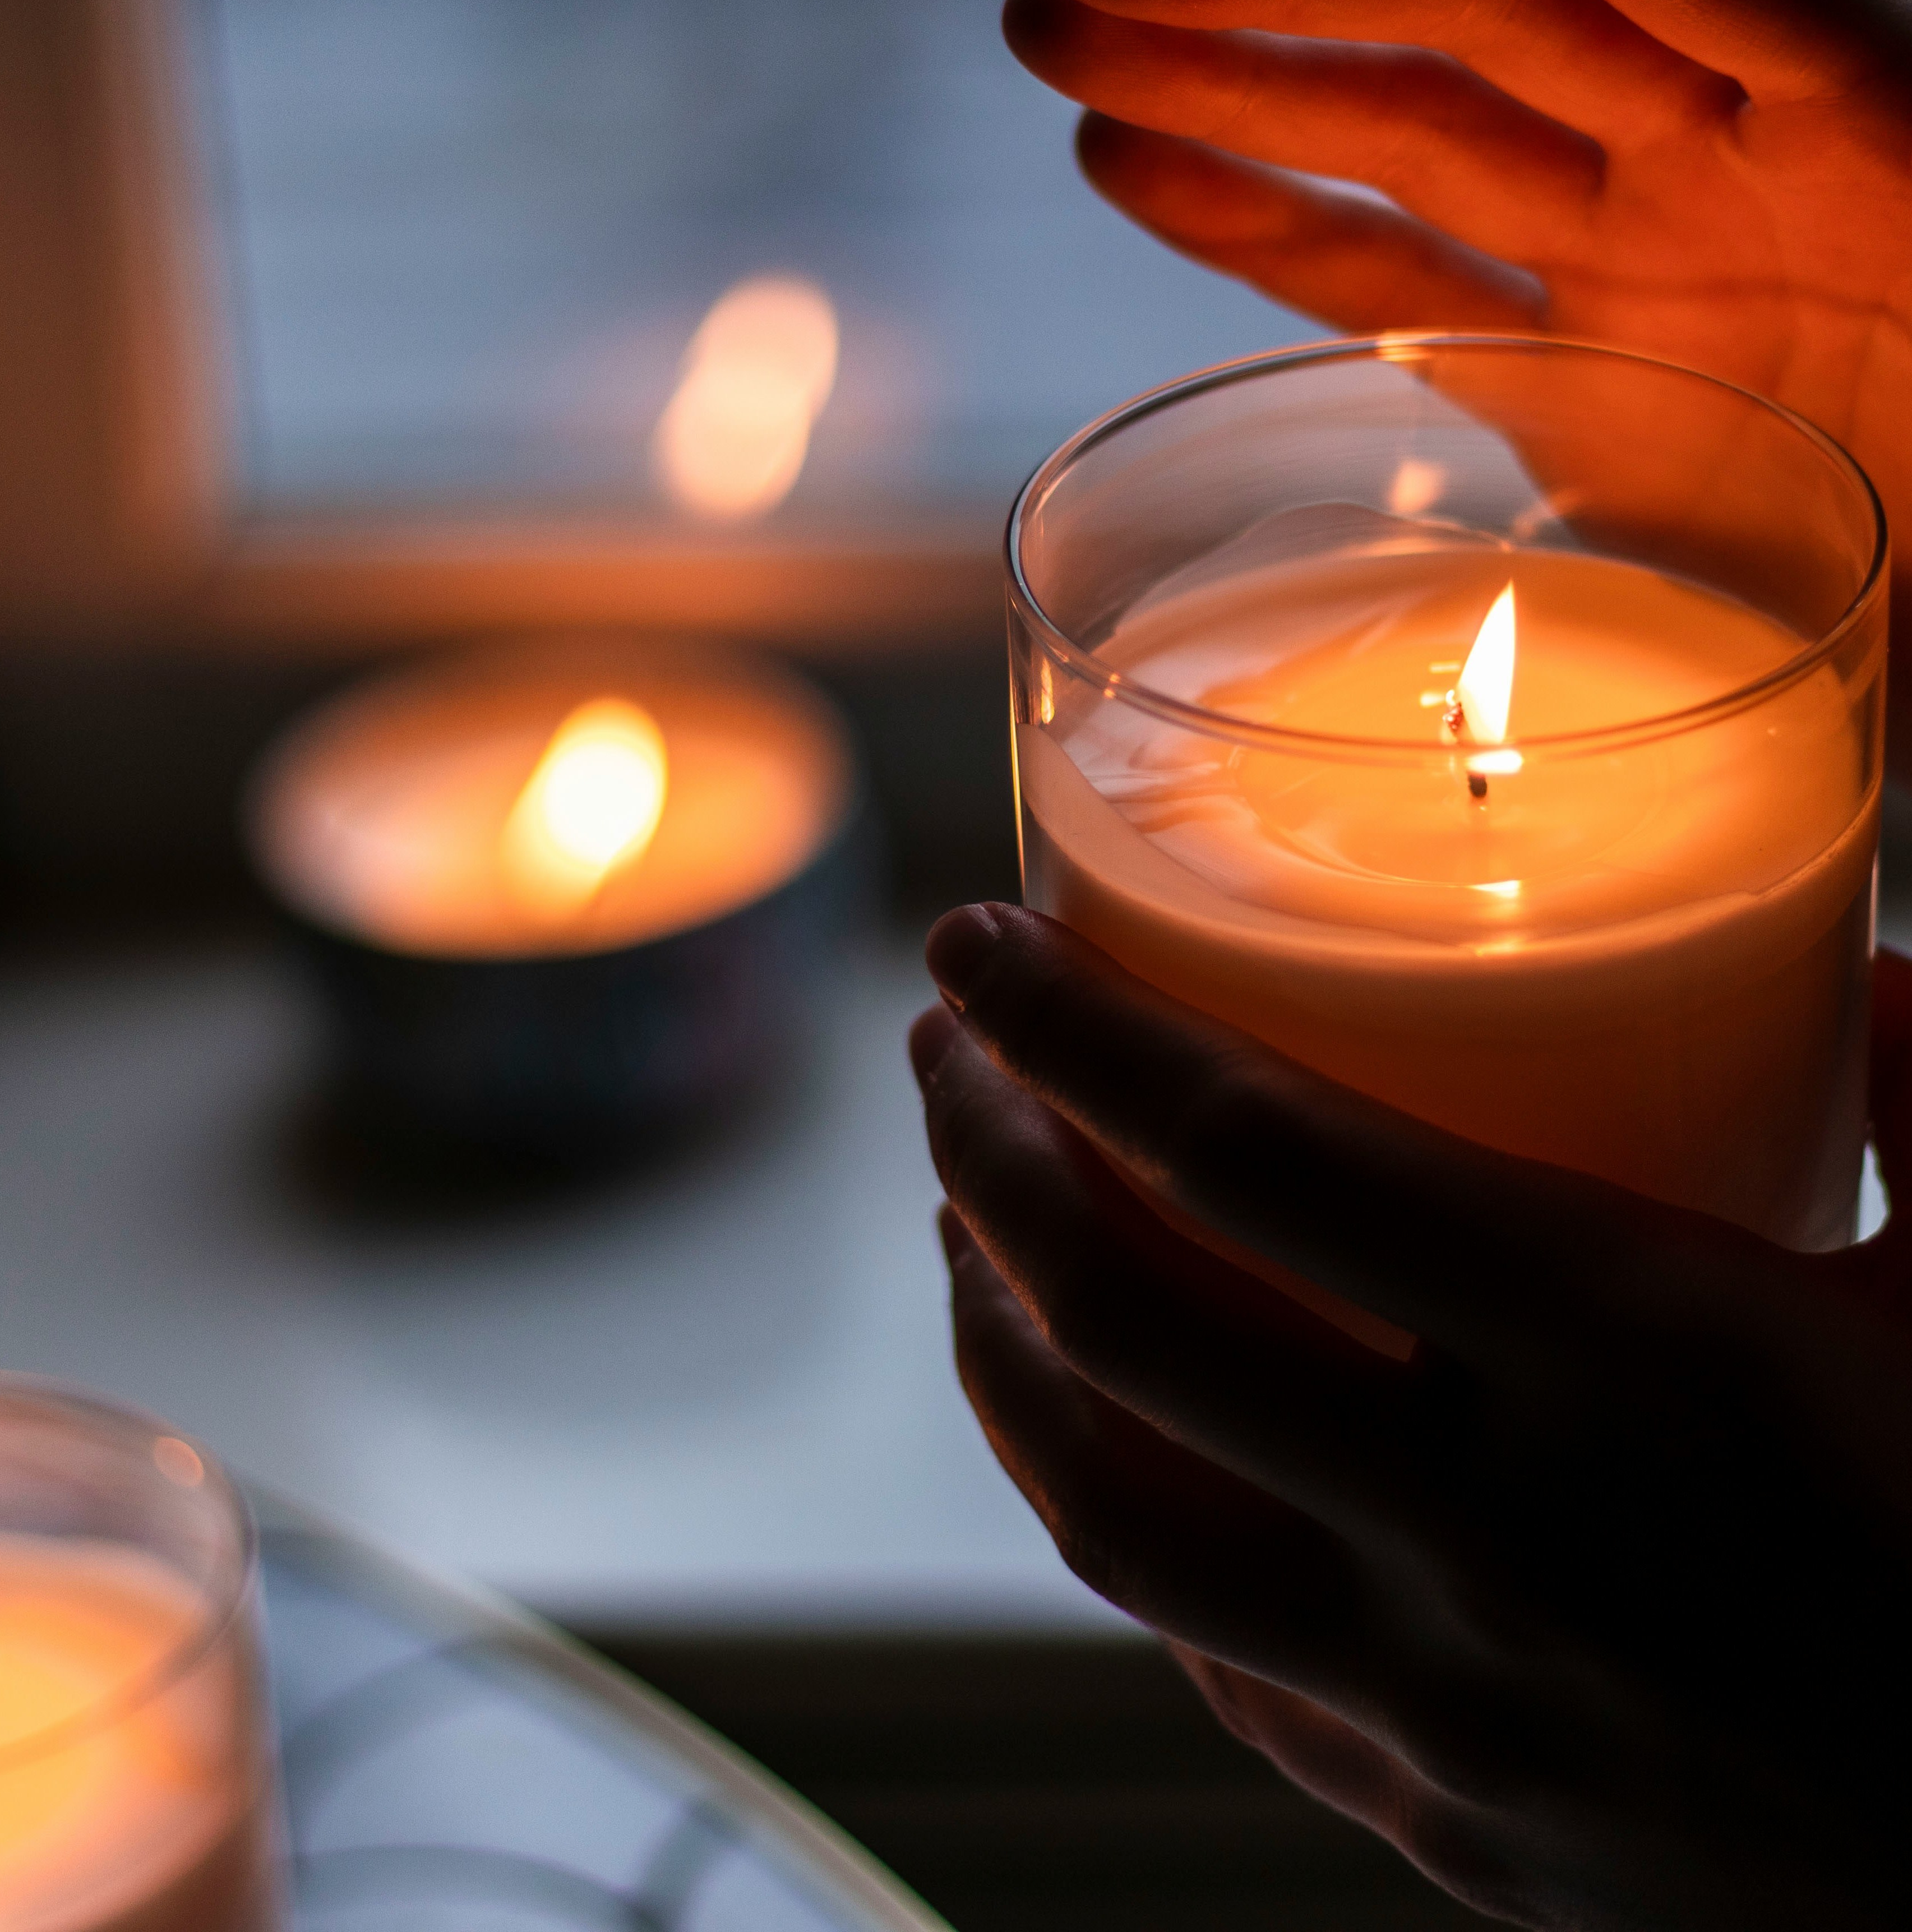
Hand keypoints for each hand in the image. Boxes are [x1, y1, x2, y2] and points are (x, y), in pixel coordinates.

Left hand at [913, 903, 1911, 1929]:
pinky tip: (1096, 1435)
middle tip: (940, 1055)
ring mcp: (1446, 1700)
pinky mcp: (1439, 1817)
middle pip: (1118, 1309)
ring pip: (1101, 1499)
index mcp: (1636, 1354)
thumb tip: (1880, 977)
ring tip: (961, 1227)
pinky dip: (1113, 1515)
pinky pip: (1200, 1652)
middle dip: (987, 1151)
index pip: (1245, 1147)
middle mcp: (1496, 1528)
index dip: (1071, 1025)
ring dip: (993, 1342)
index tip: (966, 940)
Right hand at [1004, 0, 1911, 714]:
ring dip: (1221, 71)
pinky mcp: (1584, 382)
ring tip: (1050, 32)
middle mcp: (1752, 160)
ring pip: (1409, 131)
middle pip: (1479, 4)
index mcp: (1886, 127)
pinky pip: (1402, 279)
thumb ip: (1901, 303)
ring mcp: (1657, 264)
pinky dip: (1268, 224)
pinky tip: (1136, 162)